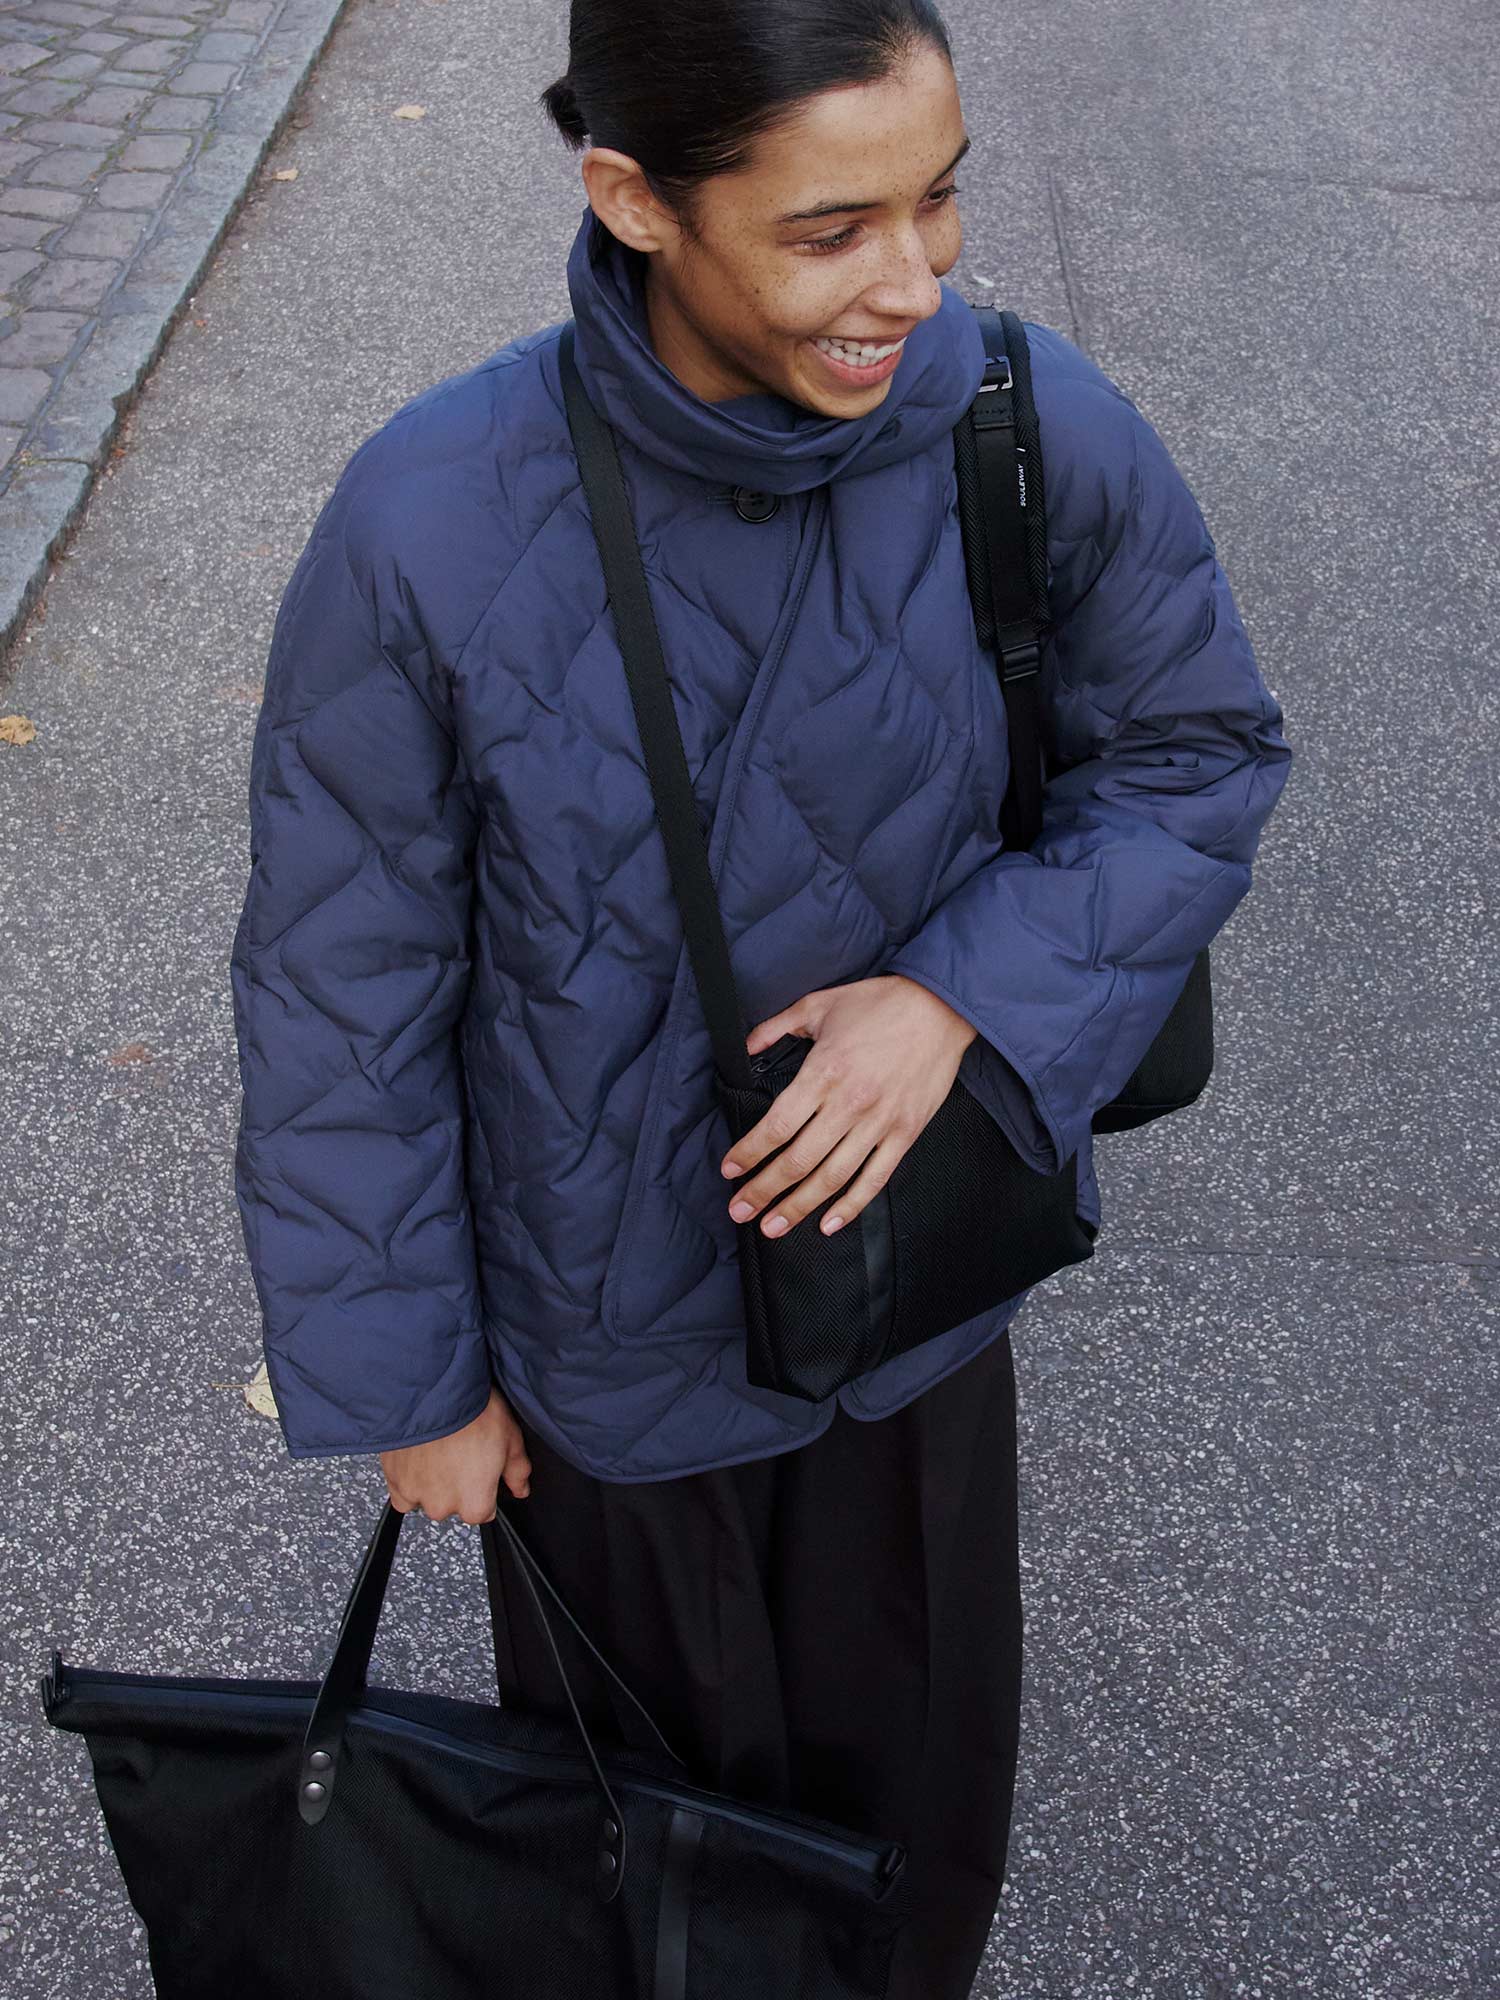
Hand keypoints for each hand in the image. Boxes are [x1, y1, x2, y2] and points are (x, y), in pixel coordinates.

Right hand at [380, 1385, 531, 1523]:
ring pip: (429, 1498)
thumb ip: (517, 1471)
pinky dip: (410, 1480)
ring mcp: (416, 1495)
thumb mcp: (510, 1438)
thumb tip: (520, 1487)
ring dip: (434, 1482)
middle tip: (462, 1453)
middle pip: (455, 1504)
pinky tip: (419, 1459)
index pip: (485, 1510)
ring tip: (440, 1451)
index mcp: (475, 1504)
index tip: (482, 1469)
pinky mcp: (394, 1480)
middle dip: (459, 1485)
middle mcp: (443, 1507)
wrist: (432, 1392)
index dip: (485, 1488)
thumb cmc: (472, 1413)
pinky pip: (403, 1493)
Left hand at [720, 975, 977, 1240]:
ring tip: (773, 1226)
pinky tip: (829, 1224)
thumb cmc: (880, 1003)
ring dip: (799, 1206)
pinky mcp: (905, 1133)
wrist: (941, 1007)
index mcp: (824, 1072)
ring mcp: (880, 1122)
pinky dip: (851, 1206)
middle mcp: (849, 1103)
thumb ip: (777, 1026)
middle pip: (798, 1160)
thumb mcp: (819, 1004)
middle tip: (739, 1210)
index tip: (730, 1169)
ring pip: (832, 1177)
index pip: (778, 1126)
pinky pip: (875, 1178)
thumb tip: (746, 1046)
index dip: (750, 1152)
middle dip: (763, 1190)